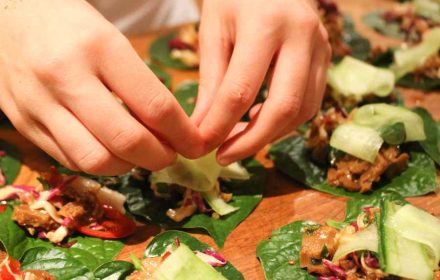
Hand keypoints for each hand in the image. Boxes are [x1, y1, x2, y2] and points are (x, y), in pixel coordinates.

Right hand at [0, 0, 203, 174]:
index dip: (183, 134)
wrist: (8, 15)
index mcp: (99, 46)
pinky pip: (69, 160)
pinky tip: (111, 151)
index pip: (155, 106)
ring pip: (95, 160)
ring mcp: (39, 103)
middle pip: (126, 140)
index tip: (196, 144)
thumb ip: (139, 84)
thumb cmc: (71, 24)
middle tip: (171, 155)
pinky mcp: (23, 123)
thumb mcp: (112, 39)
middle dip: (160, 157)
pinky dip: (99, 163)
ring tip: (141, 155)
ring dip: (129, 166)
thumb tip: (171, 130)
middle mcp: (66, 76)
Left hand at [192, 0, 330, 164]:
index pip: (241, 90)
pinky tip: (260, 120)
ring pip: (303, 110)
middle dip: (252, 141)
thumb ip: (210, 82)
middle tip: (224, 156)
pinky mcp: (327, 56)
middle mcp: (302, 35)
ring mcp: (322, 46)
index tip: (200, 147)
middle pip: (284, 106)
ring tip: (238, 139)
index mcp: (265, 24)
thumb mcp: (214, 32)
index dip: (219, 126)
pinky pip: (311, 101)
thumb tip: (202, 131)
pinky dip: (285, 121)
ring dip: (270, 134)